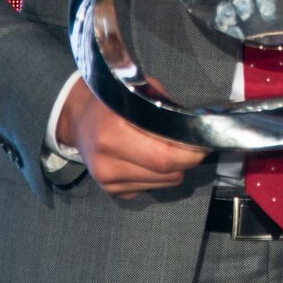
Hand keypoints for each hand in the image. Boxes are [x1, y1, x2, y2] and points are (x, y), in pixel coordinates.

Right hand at [57, 79, 209, 197]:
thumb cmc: (112, 101)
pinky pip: (151, 188)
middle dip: (188, 160)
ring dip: (174, 169)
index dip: (190, 152)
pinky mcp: (112, 191)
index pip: (164, 155)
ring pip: (163, 183)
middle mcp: (107, 161)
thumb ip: (166, 108)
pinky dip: (158, 176)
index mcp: (112, 132)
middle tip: (194, 146)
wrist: (79, 119)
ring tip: (165, 148)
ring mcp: (107, 180)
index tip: (203, 143)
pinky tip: (147, 159)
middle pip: (167, 172)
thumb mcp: (139, 92)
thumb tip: (196, 126)